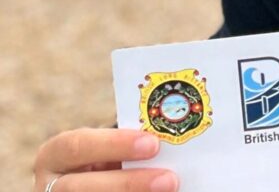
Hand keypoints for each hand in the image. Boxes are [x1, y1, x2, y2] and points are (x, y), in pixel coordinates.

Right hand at [33, 128, 178, 191]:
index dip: (114, 144)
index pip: (76, 146)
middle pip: (80, 188)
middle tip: (169, 180)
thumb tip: (175, 146)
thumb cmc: (110, 163)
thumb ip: (132, 149)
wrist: (99, 181)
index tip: (153, 144)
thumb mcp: (112, 153)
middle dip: (128, 184)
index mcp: (56, 156)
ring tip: (170, 191)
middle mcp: (51, 187)